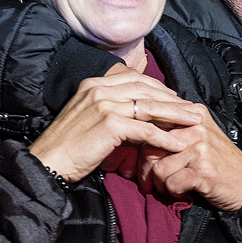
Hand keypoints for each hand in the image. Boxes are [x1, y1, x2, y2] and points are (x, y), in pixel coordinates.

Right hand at [29, 66, 204, 182]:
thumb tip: (143, 119)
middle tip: (194, 109)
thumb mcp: (91, 120)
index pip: (136, 79)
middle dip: (174, 100)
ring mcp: (104, 104)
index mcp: (94, 84)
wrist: (47, 163)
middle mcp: (99, 89)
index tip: (176, 98)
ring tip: (195, 122)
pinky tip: (177, 144)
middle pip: (147, 90)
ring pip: (150, 107)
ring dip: (176, 115)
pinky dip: (164, 137)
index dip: (159, 88)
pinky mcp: (110, 123)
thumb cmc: (69, 147)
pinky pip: (145, 129)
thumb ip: (115, 113)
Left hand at [134, 104, 241, 211]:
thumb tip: (137, 135)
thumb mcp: (199, 138)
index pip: (152, 123)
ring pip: (158, 168)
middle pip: (150, 145)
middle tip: (148, 182)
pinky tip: (184, 191)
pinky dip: (174, 192)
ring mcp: (201, 147)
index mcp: (193, 114)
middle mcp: (196, 126)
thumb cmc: (219, 163)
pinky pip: (171, 183)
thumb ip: (173, 131)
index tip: (143, 161)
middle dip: (145, 169)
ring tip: (173, 187)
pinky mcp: (203, 169)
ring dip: (161, 184)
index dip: (141, 144)